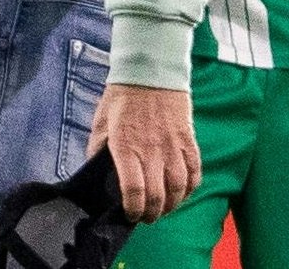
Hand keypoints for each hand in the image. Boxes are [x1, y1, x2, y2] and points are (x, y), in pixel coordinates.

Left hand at [87, 83, 198, 221]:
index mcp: (125, 147)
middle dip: (151, 214)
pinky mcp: (188, 141)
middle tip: (145, 217)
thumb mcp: (100, 122)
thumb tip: (94, 170)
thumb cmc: (122, 97)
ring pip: (178, 189)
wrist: (150, 71)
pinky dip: (189, 189)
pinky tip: (181, 193)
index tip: (129, 215)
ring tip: (163, 209)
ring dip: (171, 206)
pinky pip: (194, 173)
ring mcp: (172, 147)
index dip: (132, 210)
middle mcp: (150, 150)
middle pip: (156, 196)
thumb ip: (97, 149)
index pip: (132, 191)